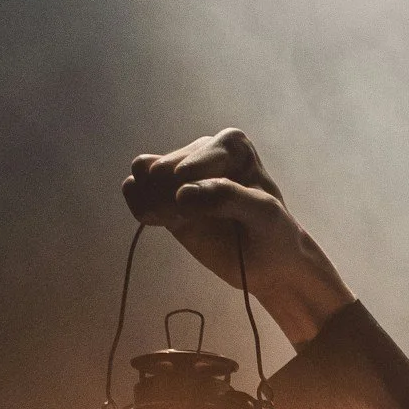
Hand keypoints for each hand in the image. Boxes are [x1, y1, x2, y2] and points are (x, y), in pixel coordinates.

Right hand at [121, 129, 353, 347]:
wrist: (268, 263)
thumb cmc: (272, 233)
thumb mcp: (263, 214)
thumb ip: (227, 198)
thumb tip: (181, 193)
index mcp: (231, 145)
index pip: (196, 159)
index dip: (191, 185)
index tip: (192, 206)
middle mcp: (202, 152)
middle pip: (164, 167)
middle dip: (170, 197)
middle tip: (188, 220)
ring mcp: (180, 174)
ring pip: (145, 176)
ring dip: (152, 201)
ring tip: (174, 221)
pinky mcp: (164, 196)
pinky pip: (135, 191)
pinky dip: (140, 206)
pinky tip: (158, 221)